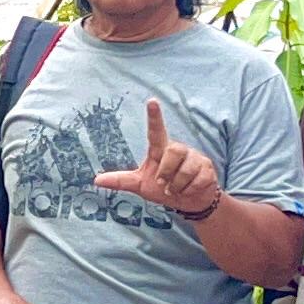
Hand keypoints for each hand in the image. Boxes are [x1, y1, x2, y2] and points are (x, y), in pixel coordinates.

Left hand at [92, 98, 222, 217]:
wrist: (191, 202)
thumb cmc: (165, 189)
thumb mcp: (141, 186)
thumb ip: (121, 181)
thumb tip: (96, 180)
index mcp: (161, 150)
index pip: (156, 131)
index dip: (154, 116)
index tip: (151, 101)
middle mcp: (179, 149)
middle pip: (172, 151)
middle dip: (166, 172)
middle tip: (164, 185)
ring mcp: (195, 158)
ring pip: (185, 169)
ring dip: (177, 185)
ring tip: (176, 189)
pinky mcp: (208, 169)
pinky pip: (197, 180)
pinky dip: (189, 190)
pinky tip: (189, 190)